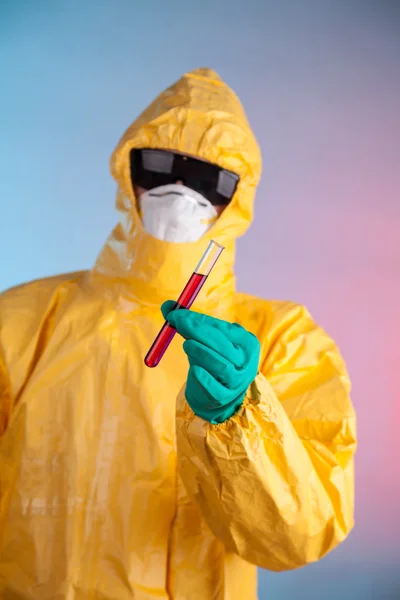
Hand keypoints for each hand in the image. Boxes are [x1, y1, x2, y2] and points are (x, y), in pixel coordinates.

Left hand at [162, 301, 259, 423]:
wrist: (222, 396)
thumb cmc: (213, 359)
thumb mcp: (207, 339)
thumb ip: (189, 322)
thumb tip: (167, 305)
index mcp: (246, 342)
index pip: (222, 328)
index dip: (198, 319)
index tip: (175, 313)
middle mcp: (246, 362)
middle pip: (222, 345)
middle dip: (196, 331)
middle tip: (176, 323)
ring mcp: (237, 382)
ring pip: (220, 365)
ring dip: (201, 352)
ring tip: (186, 344)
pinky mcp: (224, 398)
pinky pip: (213, 387)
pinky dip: (203, 378)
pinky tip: (194, 369)